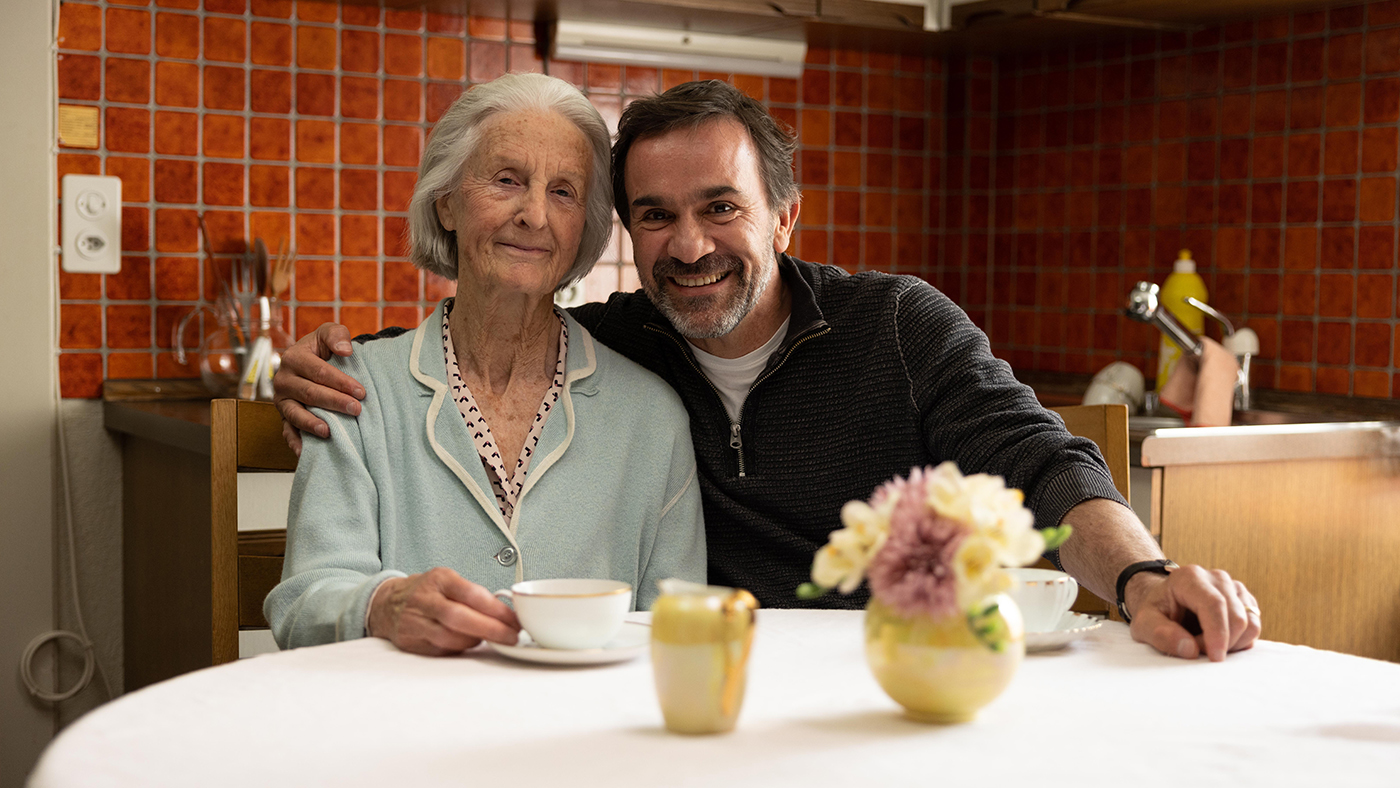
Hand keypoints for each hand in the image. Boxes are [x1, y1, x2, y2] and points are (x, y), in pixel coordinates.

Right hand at [272, 322, 364, 454]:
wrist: (312, 360)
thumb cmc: (323, 348)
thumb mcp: (329, 333)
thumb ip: (336, 335)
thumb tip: (345, 350)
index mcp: (293, 358)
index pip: (318, 371)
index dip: (340, 382)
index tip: (361, 391)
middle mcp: (283, 380)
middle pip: (310, 393)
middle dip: (334, 402)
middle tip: (356, 410)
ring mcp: (282, 400)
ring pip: (296, 414)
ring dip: (312, 424)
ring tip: (328, 432)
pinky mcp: (284, 416)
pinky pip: (286, 431)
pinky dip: (294, 442)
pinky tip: (304, 453)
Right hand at [368, 567, 520, 655]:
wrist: (386, 603)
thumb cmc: (428, 591)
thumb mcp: (448, 581)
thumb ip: (473, 594)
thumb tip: (506, 614)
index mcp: (439, 579)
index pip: (471, 594)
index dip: (496, 609)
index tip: (515, 620)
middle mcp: (424, 599)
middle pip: (459, 618)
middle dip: (490, 630)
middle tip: (512, 637)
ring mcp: (413, 622)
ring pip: (449, 638)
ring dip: (475, 641)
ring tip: (491, 639)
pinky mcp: (409, 642)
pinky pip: (440, 650)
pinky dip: (459, 650)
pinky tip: (469, 644)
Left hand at [1125, 565, 1260, 660]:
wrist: (1165, 604)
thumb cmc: (1155, 613)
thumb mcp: (1143, 624)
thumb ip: (1160, 634)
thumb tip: (1190, 650)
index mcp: (1190, 577)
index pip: (1214, 604)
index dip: (1217, 633)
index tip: (1214, 658)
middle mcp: (1216, 577)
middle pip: (1236, 616)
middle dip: (1221, 643)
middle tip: (1197, 651)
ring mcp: (1234, 588)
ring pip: (1250, 623)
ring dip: (1232, 644)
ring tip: (1204, 644)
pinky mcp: (1244, 601)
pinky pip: (1254, 627)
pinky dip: (1239, 642)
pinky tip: (1218, 642)